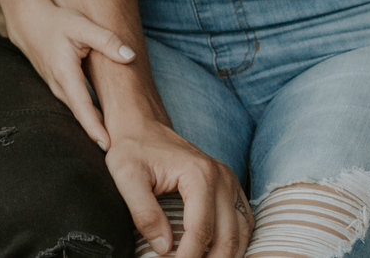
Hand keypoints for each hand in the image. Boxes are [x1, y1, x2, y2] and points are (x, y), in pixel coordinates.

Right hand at [4, 0, 137, 151]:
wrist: (28, 20)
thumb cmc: (56, 21)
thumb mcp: (82, 26)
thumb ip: (107, 40)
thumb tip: (129, 55)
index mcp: (65, 74)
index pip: (82, 107)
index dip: (94, 127)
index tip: (107, 145)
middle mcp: (58, 85)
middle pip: (80, 115)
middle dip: (97, 134)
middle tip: (117, 154)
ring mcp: (55, 87)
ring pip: (76, 112)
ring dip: (92, 127)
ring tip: (113, 143)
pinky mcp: (56, 85)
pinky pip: (73, 105)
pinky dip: (86, 116)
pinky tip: (100, 123)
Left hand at [105, 116, 250, 257]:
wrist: (142, 125)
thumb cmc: (132, 148)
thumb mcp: (126, 177)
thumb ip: (144, 213)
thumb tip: (165, 248)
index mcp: (198, 174)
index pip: (200, 231)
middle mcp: (221, 176)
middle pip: (227, 236)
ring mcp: (229, 180)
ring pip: (241, 233)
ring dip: (227, 256)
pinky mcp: (229, 186)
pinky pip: (243, 221)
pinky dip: (236, 243)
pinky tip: (219, 254)